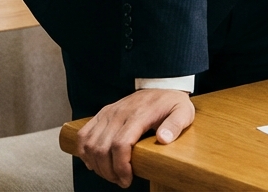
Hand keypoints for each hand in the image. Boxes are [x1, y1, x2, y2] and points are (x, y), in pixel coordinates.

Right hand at [76, 88, 193, 187]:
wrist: (162, 87)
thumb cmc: (172, 103)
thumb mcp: (183, 112)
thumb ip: (175, 125)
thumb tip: (163, 139)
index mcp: (139, 114)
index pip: (121, 144)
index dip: (120, 166)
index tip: (127, 179)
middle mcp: (119, 113)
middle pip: (102, 148)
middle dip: (108, 171)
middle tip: (120, 181)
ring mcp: (109, 113)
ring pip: (90, 144)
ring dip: (96, 164)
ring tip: (110, 174)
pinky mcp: (102, 114)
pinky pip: (84, 135)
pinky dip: (84, 152)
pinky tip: (94, 162)